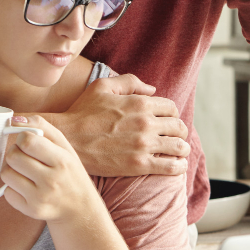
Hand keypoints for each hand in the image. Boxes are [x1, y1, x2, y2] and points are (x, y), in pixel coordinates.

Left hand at [0, 116, 103, 223]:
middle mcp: (51, 181)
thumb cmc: (70, 172)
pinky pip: (7, 192)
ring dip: (11, 169)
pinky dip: (13, 187)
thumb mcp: (64, 147)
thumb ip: (42, 127)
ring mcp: (40, 198)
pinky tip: (25, 187)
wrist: (80, 208)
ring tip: (23, 170)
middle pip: (12, 156)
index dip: (22, 138)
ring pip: (6, 174)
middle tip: (24, 156)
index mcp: (62, 161)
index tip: (28, 142)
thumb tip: (14, 119)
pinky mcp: (31, 210)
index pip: (27, 141)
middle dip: (15, 152)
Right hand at [51, 74, 188, 176]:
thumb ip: (130, 82)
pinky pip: (171, 167)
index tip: (166, 122)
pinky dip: (178, 166)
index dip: (171, 115)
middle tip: (174, 138)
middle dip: (179, 132)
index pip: (171, 108)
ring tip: (178, 152)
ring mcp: (143, 145)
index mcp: (140, 103)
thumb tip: (152, 90)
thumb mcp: (103, 87)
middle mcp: (145, 123)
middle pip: (179, 127)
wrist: (67, 139)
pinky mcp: (139, 165)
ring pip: (179, 147)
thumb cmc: (82, 112)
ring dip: (181, 149)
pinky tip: (177, 166)